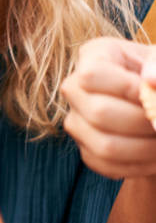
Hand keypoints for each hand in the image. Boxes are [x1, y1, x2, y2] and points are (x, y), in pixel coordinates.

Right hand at [61, 37, 155, 178]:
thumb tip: (150, 80)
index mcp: (93, 56)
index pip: (91, 75)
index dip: (126, 88)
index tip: (154, 94)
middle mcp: (74, 89)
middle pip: (99, 113)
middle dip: (143, 123)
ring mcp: (76, 121)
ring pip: (105, 146)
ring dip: (146, 149)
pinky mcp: (85, 148)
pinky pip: (107, 166)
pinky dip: (139, 166)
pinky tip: (155, 156)